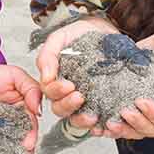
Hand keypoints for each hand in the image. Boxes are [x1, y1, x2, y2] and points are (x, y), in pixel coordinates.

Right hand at [37, 17, 118, 133]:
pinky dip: (102, 124)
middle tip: (80, 97)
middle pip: (61, 109)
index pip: (50, 93)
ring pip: (77, 119)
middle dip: (68, 106)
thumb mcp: (59, 38)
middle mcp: (67, 93)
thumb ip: (48, 55)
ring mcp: (86, 100)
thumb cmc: (79, 34)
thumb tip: (46, 78)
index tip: (69, 85)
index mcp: (55, 80)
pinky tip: (107, 122)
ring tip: (93, 115)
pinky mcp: (104, 103)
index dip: (57, 92)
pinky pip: (100, 119)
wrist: (103, 28)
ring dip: (82, 121)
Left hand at [102, 28, 153, 139]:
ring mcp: (145, 113)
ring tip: (108, 124)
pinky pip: (122, 122)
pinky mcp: (131, 107)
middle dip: (135, 124)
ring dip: (121, 130)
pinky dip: (111, 127)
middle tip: (123, 111)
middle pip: (150, 130)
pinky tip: (98, 126)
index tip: (141, 101)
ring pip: (134, 131)